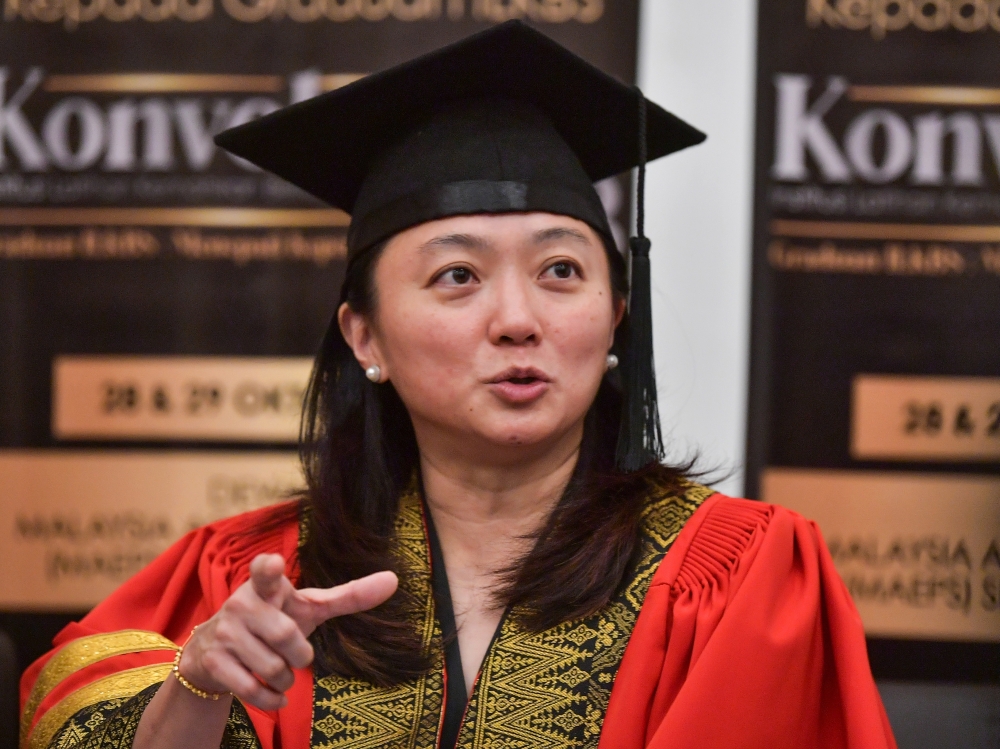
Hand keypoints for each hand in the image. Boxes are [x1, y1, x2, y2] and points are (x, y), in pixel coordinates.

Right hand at [177, 553, 396, 709]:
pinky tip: (274, 695)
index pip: (265, 571)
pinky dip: (271, 700)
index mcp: (267, 586)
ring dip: (285, 680)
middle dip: (299, 655)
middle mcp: (242, 603)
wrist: (213, 652)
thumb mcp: (308, 607)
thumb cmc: (273, 621)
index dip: (269, 568)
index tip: (273, 563)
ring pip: (273, 669)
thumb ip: (348, 596)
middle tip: (292, 653)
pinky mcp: (214, 662)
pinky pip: (252, 690)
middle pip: (288, 637)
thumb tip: (394, 580)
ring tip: (278, 670)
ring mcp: (225, 632)